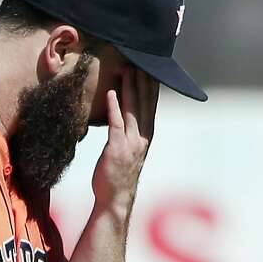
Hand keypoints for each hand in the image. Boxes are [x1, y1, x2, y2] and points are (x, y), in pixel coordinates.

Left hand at [93, 66, 157, 217]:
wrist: (115, 200)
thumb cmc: (116, 177)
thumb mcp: (125, 154)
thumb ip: (125, 137)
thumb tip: (121, 124)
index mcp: (145, 137)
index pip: (150, 107)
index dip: (151, 88)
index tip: (150, 70)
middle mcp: (142, 137)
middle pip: (144, 104)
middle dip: (144, 82)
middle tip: (142, 61)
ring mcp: (130, 143)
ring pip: (132, 110)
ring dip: (130, 89)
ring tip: (128, 70)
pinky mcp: (116, 148)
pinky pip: (116, 123)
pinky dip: (114, 107)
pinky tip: (112, 93)